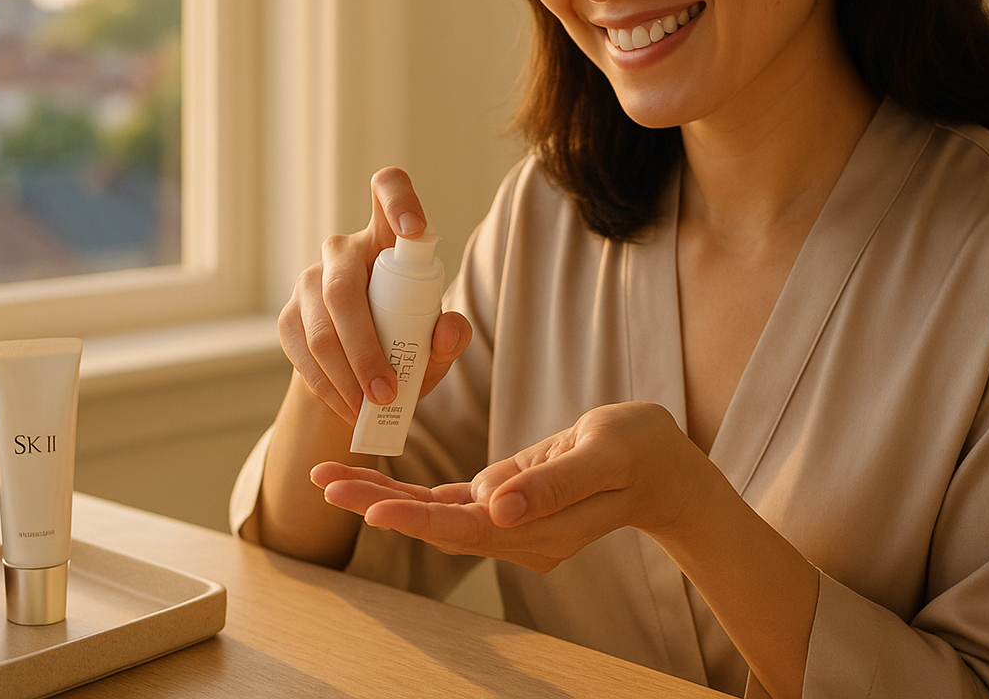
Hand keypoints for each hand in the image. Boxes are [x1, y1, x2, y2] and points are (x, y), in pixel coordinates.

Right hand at [278, 166, 472, 424]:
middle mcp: (344, 251)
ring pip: (321, 327)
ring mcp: (310, 282)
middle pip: (343, 286)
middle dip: (365, 347)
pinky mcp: (288, 317)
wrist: (358, 375)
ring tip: (371, 408)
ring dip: (346, 375)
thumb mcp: (435, 345)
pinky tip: (348, 407)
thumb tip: (448, 329)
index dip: (399, 200)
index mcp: (387, 238)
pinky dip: (327, 386)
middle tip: (387, 392)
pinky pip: (303, 352)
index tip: (415, 229)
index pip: (387, 189)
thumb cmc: (407, 344)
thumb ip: (449, 337)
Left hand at [311, 402, 710, 570]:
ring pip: (436, 514)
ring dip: (382, 498)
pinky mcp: (507, 504)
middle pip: (437, 523)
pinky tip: (373, 485)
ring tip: (330, 478)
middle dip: (378, 503)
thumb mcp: (605, 454)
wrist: (665, 468)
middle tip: (323, 481)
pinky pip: (450, 502)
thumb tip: (495, 505)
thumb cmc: (641, 452)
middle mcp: (518, 535)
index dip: (417, 517)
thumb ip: (551, 483)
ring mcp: (511, 524)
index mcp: (541, 529)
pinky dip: (410, 493)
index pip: (466, 527)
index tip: (372, 507)